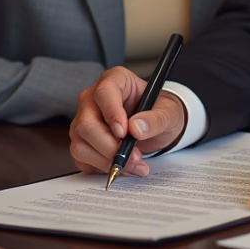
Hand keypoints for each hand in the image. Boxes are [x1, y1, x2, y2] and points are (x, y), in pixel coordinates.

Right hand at [69, 66, 185, 176]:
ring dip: (107, 161)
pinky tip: (122, 166)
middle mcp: (93, 99)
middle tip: (135, 157)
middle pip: (87, 124)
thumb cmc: (160, 113)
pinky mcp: (82, 142)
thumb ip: (156, 119)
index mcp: (115, 80)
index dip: (112, 113)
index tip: (124, 133)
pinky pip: (82, 159)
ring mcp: (84, 121)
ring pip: (81, 145)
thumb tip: (136, 128)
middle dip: (110, 147)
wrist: (156, 128)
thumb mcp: (168, 113)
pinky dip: (102, 168)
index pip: (104, 93)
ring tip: (134, 164)